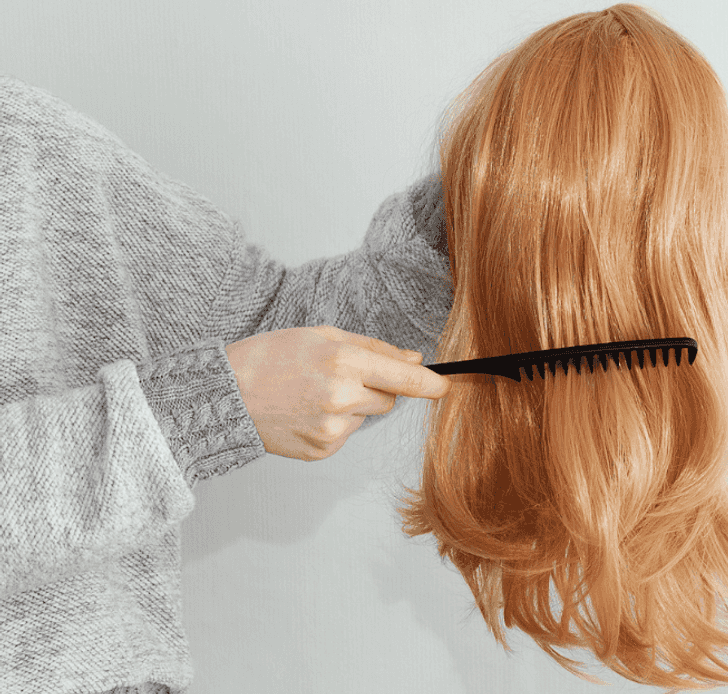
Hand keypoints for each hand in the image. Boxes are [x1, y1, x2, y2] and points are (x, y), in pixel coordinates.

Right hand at [223, 325, 449, 460]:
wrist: (224, 396)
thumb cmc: (269, 358)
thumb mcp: (322, 336)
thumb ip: (373, 348)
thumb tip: (413, 361)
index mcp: (344, 362)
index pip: (405, 379)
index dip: (431, 385)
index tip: (446, 387)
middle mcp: (342, 398)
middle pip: (389, 399)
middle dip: (375, 388)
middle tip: (337, 377)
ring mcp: (332, 429)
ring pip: (366, 417)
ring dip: (352, 406)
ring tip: (312, 395)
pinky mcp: (322, 450)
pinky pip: (345, 435)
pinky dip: (333, 424)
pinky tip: (305, 413)